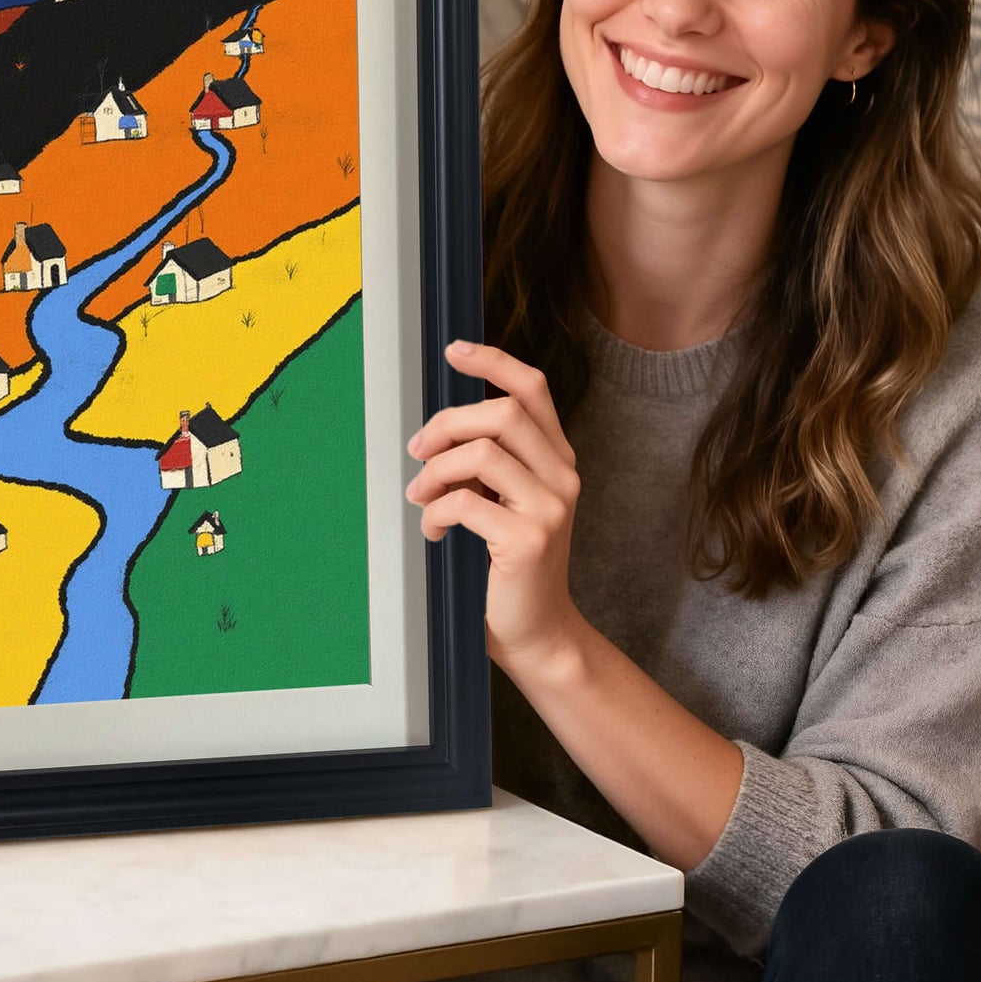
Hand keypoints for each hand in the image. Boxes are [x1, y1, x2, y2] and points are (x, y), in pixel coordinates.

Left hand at [404, 340, 586, 678]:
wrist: (537, 631)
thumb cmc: (511, 566)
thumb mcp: (507, 502)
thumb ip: (489, 464)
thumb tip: (438, 434)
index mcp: (557, 459)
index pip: (532, 389)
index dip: (492, 362)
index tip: (453, 351)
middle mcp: (562, 476)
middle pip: (501, 413)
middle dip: (446, 424)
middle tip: (417, 451)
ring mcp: (550, 507)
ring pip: (481, 454)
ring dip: (435, 472)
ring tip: (420, 497)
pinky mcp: (528, 539)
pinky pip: (465, 502)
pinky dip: (436, 513)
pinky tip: (433, 531)